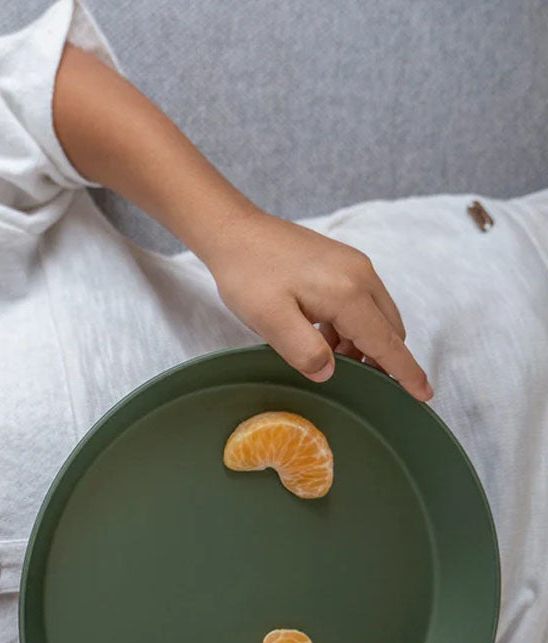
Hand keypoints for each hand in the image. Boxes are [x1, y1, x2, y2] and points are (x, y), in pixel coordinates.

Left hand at [203, 208, 432, 400]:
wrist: (234, 231)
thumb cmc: (248, 274)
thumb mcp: (269, 320)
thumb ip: (304, 351)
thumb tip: (329, 373)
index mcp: (348, 293)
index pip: (386, 342)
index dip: (405, 372)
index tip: (424, 395)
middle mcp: (361, 276)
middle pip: (389, 329)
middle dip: (381, 360)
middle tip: (355, 384)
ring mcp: (354, 266)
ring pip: (376, 316)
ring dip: (362, 343)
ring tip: (326, 358)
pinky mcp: (342, 263)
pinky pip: (362, 302)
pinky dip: (351, 326)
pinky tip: (321, 336)